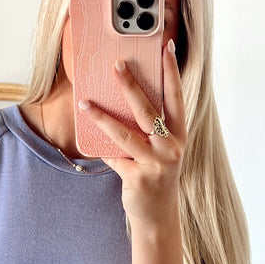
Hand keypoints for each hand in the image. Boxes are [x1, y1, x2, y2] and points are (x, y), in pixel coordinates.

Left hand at [78, 40, 185, 230]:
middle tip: (116, 65)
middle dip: (130, 85)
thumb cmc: (155, 175)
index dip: (171, 72)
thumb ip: (146, 128)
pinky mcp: (139, 177)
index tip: (165, 48)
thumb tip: (117, 101)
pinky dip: (101, 149)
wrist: (157, 215)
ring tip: (85, 103)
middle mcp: (171, 147)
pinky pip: (113, 157)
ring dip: (102, 117)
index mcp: (178, 135)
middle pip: (148, 110)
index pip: (176, 97)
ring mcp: (156, 163)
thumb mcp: (158, 150)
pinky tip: (89, 141)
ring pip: (124, 134)